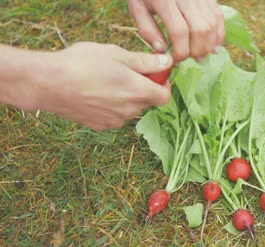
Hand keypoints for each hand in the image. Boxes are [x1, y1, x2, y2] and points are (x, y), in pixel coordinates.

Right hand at [34, 42, 172, 130]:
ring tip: (104, 81)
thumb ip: (145, 62)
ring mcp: (115, 121)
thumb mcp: (117, 55)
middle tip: (124, 72)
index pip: (165, 96)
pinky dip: (111, 106)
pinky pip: (115, 116)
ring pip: (130, 109)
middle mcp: (130, 110)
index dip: (162, 84)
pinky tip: (95, 93)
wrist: (48, 84)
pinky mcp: (100, 126)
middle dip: (142, 88)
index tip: (153, 74)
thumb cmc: (81, 64)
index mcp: (138, 91)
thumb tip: (167, 63)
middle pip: (147, 101)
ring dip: (126, 97)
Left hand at [128, 0, 224, 61]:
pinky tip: (213, 46)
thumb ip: (147, 30)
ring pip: (211, 25)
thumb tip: (163, 50)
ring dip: (208, 45)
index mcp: (165, 1)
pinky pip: (218, 17)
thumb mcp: (138, 8)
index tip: (176, 59)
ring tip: (200, 55)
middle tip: (189, 58)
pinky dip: (218, 34)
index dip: (180, 51)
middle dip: (196, 50)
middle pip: (200, 29)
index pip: (179, 32)